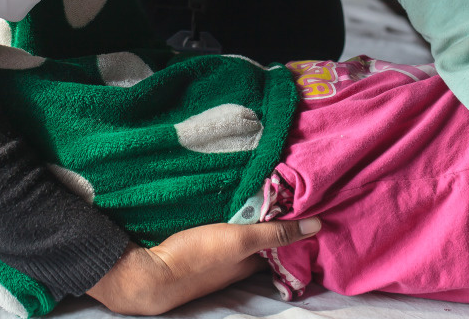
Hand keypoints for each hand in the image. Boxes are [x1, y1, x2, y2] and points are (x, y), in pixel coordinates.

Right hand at [86, 217, 319, 315]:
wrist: (151, 274)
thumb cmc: (197, 257)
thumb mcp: (241, 241)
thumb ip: (276, 234)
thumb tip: (318, 226)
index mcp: (251, 265)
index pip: (282, 248)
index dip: (294, 229)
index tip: (307, 205)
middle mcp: (237, 266)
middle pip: (263, 244)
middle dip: (274, 224)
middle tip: (286, 194)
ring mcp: (216, 261)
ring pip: (242, 240)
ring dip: (251, 222)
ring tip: (260, 195)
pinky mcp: (197, 252)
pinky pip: (222, 236)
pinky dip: (230, 224)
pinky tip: (227, 209)